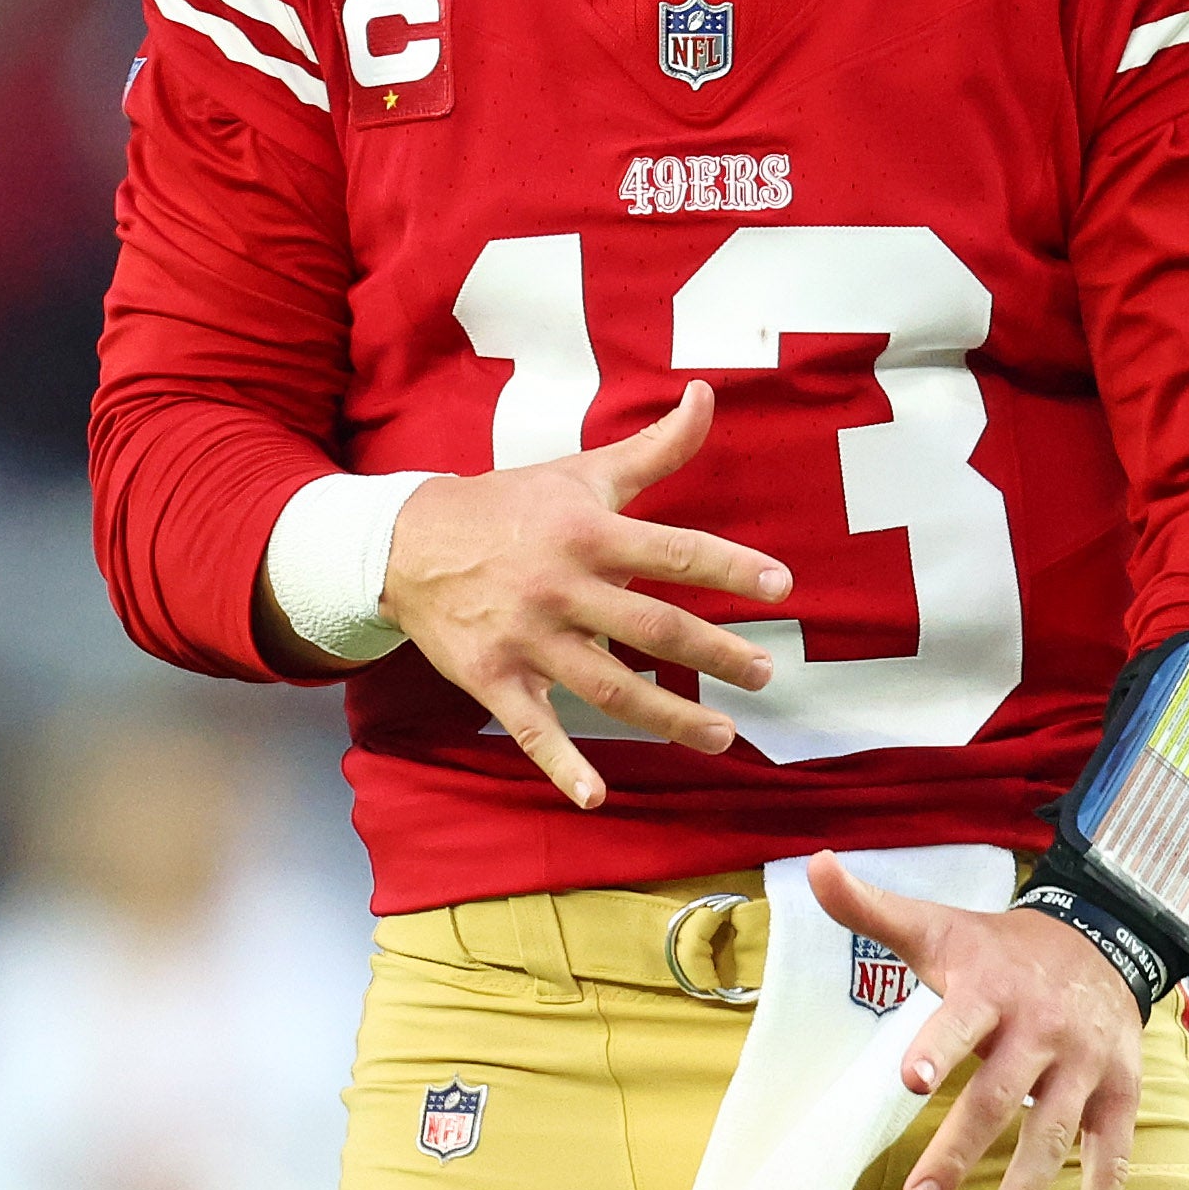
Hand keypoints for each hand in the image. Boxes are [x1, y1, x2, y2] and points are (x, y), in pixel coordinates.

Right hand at [385, 382, 791, 808]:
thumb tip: (707, 394)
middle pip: (651, 626)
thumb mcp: (583, 473)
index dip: (729, 567)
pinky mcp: (493, 678)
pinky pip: (532, 729)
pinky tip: (596, 796)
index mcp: (588, 533)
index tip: (781, 585)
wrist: (407, 542)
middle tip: (766, 675)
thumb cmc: (512, 506)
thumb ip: (655, 447)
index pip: (672, 550)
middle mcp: (562, 587)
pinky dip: (562, 764)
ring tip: (722, 736)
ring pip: (608, 685)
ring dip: (668, 716)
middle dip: (714, 653)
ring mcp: (527, 638)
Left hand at [810, 851, 1140, 1189]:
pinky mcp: (1118, 1095)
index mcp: (992, 990)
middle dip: (961, 1149)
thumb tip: (814, 865)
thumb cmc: (1000, 949)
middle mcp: (1041, 1030)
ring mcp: (1084, 1067)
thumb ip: (873, 910)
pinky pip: (1112, 1155)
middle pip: (1000, 1096)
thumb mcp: (940, 926)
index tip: (911, 1081)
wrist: (1104, 940)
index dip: (938, 1047)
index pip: (962, 1019)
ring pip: (1054, 1134)